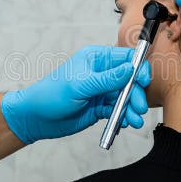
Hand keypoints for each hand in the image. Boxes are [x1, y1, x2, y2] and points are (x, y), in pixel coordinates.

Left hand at [1, 45, 150, 143]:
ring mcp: (102, 90)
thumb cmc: (51, 94)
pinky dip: (123, 116)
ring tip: (134, 121)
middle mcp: (102, 73)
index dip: (138, 68)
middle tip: (138, 108)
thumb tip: (130, 69)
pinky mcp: (100, 107)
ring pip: (125, 97)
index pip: (125, 58)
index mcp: (96, 58)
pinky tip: (125, 123)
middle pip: (129, 80)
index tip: (143, 82)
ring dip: (131, 108)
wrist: (36, 118)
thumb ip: (107, 79)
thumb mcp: (80, 85)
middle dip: (136, 94)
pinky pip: (117, 110)